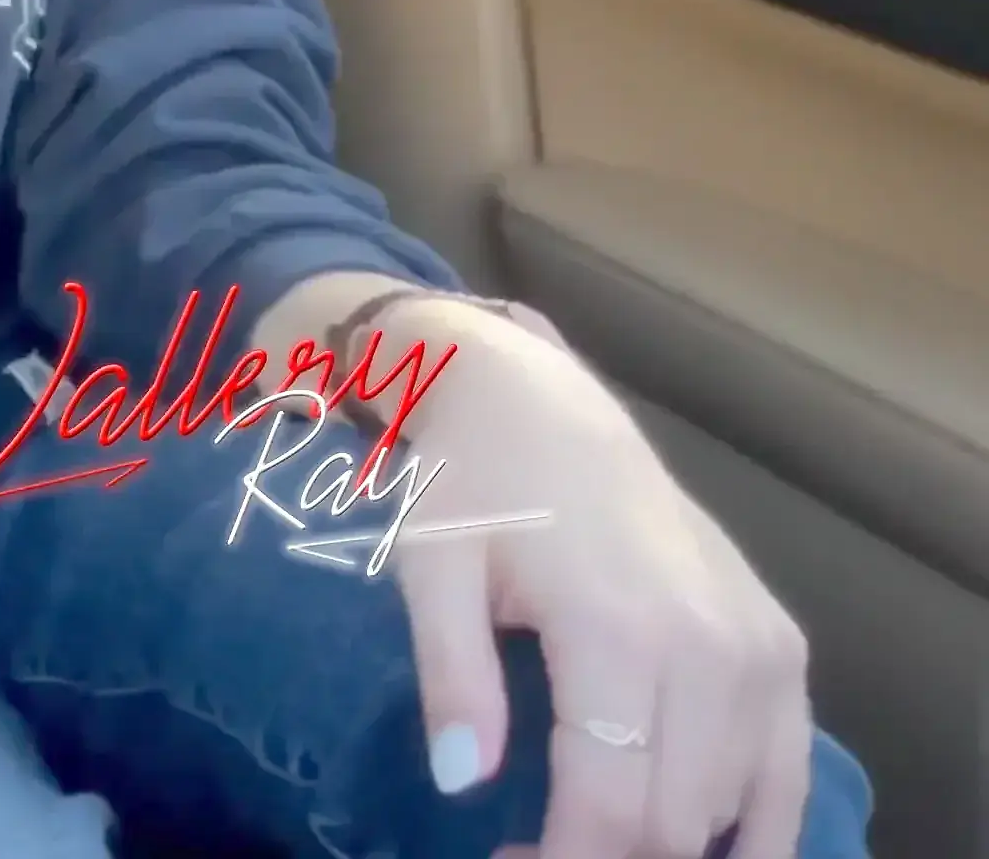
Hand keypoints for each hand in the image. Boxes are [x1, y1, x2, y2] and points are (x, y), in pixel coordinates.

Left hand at [377, 302, 813, 858]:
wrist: (543, 405)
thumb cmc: (474, 483)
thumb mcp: (432, 569)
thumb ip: (452, 677)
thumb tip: (460, 780)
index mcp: (621, 630)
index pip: (613, 804)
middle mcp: (710, 648)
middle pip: (677, 821)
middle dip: (607, 855)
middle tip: (534, 848)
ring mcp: (760, 649)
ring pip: (733, 808)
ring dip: (667, 843)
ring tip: (588, 828)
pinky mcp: (783, 647)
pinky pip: (787, 770)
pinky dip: (752, 825)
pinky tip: (700, 843)